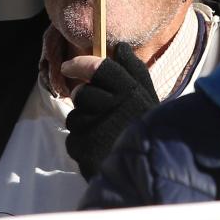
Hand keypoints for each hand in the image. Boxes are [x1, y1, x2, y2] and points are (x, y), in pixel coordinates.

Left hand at [63, 42, 158, 178]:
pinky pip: (72, 140)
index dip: (81, 64)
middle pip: (82, 93)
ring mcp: (97, 129)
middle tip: (97, 110)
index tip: (69, 66)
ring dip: (83, 123)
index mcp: (129, 92)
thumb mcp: (147, 98)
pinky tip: (98, 149)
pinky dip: (82, 145)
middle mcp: (112, 107)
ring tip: (103, 134)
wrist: (150, 172)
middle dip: (84, 100)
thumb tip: (120, 47)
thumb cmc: (146, 130)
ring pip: (74, 117)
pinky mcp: (86, 150)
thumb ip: (134, 71)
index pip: (100, 68)